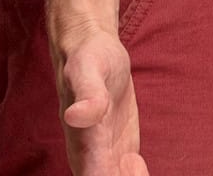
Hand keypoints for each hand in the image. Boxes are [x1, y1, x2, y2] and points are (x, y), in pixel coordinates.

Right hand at [55, 25, 147, 174]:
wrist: (93, 50)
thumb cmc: (88, 58)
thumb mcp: (88, 69)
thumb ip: (87, 93)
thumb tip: (76, 115)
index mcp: (81, 147)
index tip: (127, 161)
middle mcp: (89, 157)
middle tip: (132, 159)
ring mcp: (104, 156)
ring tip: (133, 159)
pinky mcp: (117, 150)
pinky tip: (136, 160)